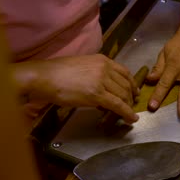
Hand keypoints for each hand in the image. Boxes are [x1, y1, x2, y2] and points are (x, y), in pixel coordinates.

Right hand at [13, 54, 139, 122]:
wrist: (45, 77)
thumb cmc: (57, 73)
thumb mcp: (81, 67)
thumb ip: (95, 74)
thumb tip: (101, 89)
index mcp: (101, 60)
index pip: (124, 72)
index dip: (132, 84)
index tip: (134, 91)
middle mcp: (104, 67)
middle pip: (126, 84)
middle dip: (130, 97)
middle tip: (130, 106)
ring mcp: (101, 80)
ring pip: (123, 95)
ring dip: (128, 106)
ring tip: (128, 114)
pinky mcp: (97, 93)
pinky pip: (117, 104)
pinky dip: (126, 113)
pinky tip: (130, 119)